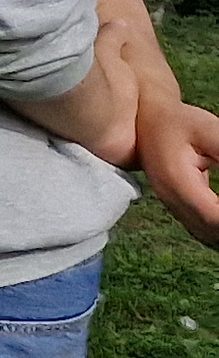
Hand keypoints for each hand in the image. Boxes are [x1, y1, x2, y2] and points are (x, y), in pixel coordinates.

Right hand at [140, 99, 218, 245]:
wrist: (146, 122)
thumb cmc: (178, 123)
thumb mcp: (208, 130)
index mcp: (177, 181)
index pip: (211, 215)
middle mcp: (171, 199)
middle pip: (210, 231)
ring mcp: (172, 206)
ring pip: (205, 235)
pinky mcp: (178, 207)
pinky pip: (202, 230)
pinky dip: (218, 232)